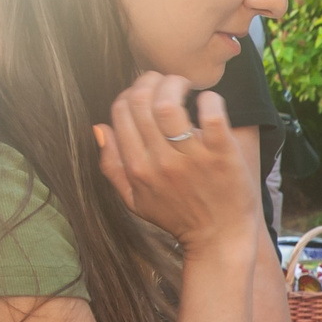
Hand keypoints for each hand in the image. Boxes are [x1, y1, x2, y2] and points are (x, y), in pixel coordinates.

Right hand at [95, 73, 253, 253]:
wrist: (219, 240)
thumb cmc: (179, 218)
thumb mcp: (135, 200)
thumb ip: (112, 166)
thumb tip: (99, 127)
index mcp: (137, 168)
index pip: (121, 111)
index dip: (131, 92)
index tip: (147, 93)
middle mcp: (159, 162)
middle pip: (140, 101)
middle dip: (151, 80)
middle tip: (167, 83)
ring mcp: (191, 159)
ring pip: (168, 104)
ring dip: (175, 84)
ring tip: (186, 87)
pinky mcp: (222, 156)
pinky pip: (211, 115)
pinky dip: (209, 99)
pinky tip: (209, 101)